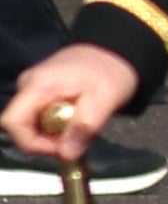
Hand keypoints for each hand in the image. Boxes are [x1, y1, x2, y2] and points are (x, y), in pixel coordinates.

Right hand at [11, 43, 135, 167]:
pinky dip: (55, 126)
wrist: (118, 48)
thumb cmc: (112, 70)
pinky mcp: (40, 93)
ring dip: (53, 134)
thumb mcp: (105, 99)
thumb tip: (67, 155)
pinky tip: (76, 120)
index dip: (31, 143)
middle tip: (75, 141)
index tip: (61, 148)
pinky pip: (39, 117)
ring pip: (31, 124)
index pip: (12, 122)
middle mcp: (27, 85)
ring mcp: (32, 88)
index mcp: (37, 85)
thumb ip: (85, 127)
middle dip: (45, 141)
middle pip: (20, 126)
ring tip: (80, 128)